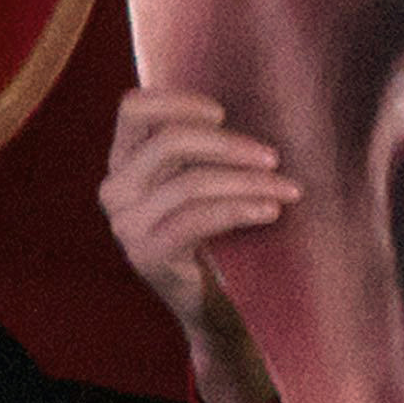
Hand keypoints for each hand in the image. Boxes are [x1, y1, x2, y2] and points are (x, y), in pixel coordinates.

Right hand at [100, 89, 292, 402]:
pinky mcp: (147, 254)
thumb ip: (204, 145)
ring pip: (190, 182)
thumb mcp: (201, 179)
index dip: (178, 101)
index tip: (223, 112)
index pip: (133, 108)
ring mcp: (126, 225)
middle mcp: (115, 189)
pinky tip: (271, 212)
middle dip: (228, 145)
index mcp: (124, 161)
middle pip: (168, 142)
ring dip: (247, 182)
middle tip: (273, 157)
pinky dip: (240, 210)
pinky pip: (197, 219)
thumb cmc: (216, 229)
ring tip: (287, 189)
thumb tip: (251, 98)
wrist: (212, 304)